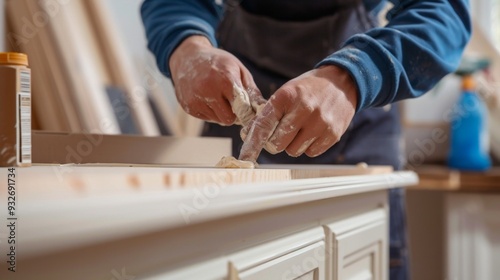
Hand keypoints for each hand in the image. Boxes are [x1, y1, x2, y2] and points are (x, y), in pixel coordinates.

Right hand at [169, 36, 264, 125]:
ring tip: (218, 97)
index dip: (246, 111)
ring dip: (222, 113)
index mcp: (225, 79)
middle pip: (229, 119)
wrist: (188, 58)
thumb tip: (263, 108)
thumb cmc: (218, 62)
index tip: (248, 110)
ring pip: (218, 120)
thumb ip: (251, 90)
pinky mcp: (189, 107)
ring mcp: (196, 100)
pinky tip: (208, 99)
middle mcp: (208, 90)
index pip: (241, 107)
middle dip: (233, 113)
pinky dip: (211, 112)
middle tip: (232, 102)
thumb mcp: (238, 68)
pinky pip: (207, 118)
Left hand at [240, 65, 357, 159]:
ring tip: (300, 129)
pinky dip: (308, 146)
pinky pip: (310, 153)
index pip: (264, 125)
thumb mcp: (287, 91)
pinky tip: (312, 132)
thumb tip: (249, 135)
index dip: (252, 143)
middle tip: (279, 134)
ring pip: (293, 151)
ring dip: (292, 144)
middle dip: (274, 142)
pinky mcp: (333, 134)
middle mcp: (304, 109)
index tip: (245, 156)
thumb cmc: (308, 89)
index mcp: (287, 96)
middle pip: (277, 143)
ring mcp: (320, 122)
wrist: (342, 82)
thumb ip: (269, 112)